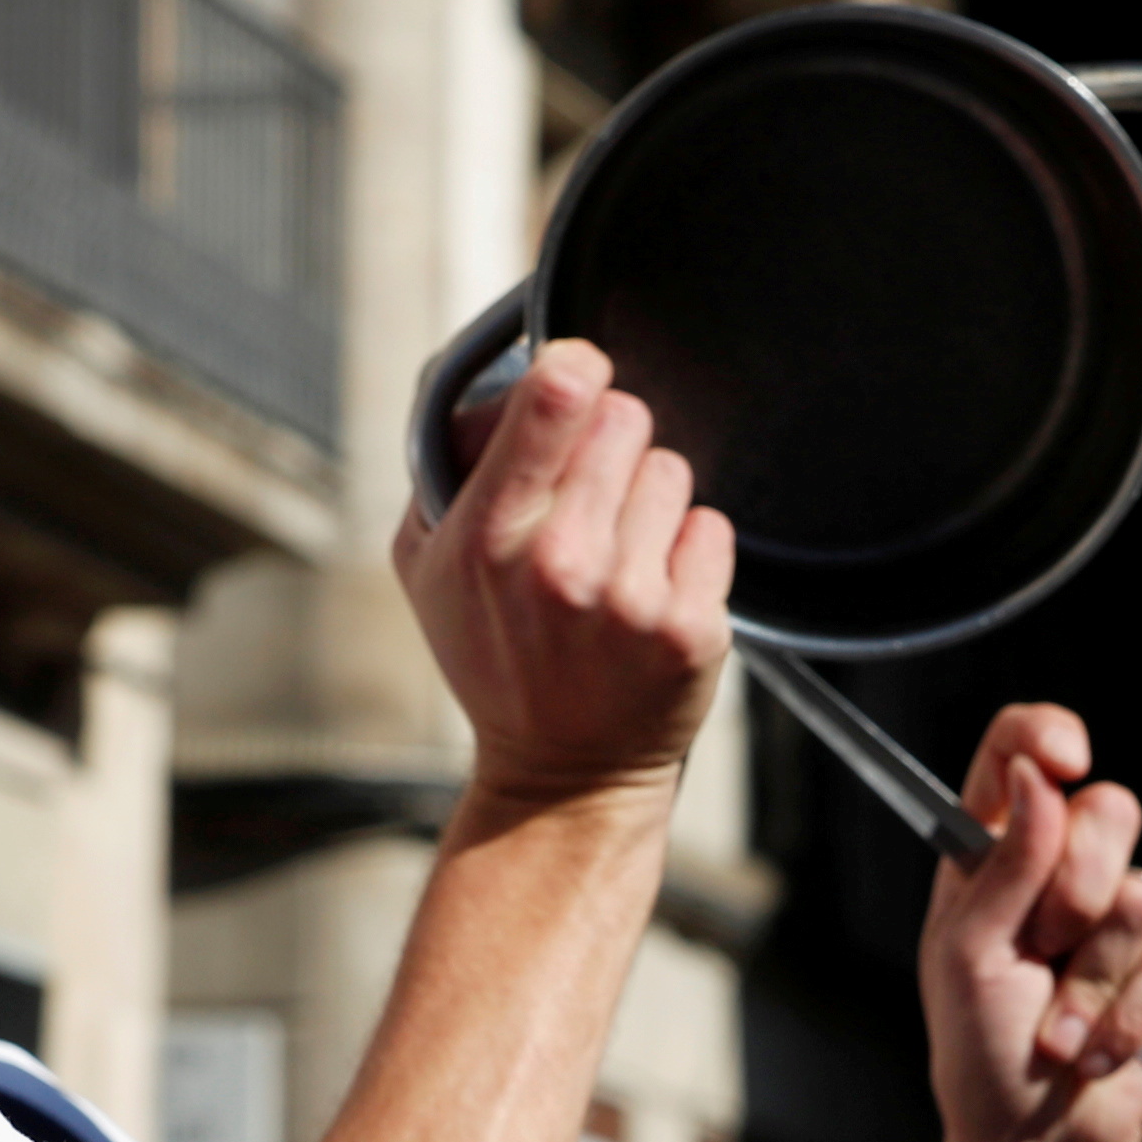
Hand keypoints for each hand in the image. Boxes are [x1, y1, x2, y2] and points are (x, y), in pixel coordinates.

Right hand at [394, 338, 733, 809]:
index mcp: (488, 537)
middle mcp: (562, 565)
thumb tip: (507, 382)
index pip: (554, 397)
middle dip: (610, 443)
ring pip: (672, 469)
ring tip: (618, 557)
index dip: (575, 367)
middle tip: (590, 501)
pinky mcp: (692, 629)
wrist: (562, 774)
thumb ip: (450, 467)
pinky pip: (712, 525)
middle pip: (625, 416)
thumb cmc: (496, 657)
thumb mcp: (429, 565)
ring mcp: (633, 599)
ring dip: (651, 499)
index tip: (578, 378)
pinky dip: (690, 549)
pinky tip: (654, 590)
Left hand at [909, 704, 1141, 1141]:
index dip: (1046, 736)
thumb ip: (1003, 866)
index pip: (1020, 755)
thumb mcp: (966, 958)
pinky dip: (1130, 1017)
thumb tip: (1037, 775)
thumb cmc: (980, 1062)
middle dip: (1080, 885)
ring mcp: (1119, 923)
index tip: (1065, 755)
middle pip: (1110, 809)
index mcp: (993, 859)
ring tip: (1058, 1034)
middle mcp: (1059, 878)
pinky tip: (1097, 1052)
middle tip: (1046, 944)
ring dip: (1095, 981)